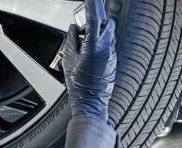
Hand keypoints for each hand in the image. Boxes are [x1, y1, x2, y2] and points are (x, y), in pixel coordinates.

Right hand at [62, 0, 116, 122]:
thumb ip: (71, 40)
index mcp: (94, 45)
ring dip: (98, 34)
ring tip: (85, 47)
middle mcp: (107, 48)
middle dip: (97, 22)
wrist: (91, 102)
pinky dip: (100, 45)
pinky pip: (109, 46)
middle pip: (106, 23)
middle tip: (84, 30)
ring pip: (109, 34)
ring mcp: (112, 54)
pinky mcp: (113, 61)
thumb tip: (73, 30)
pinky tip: (90, 57)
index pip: (94, 18)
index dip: (92, 5)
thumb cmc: (80, 85)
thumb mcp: (68, 60)